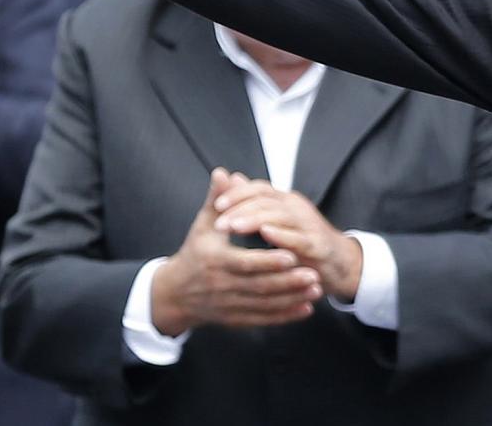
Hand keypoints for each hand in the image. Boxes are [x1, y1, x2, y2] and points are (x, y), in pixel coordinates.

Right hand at [151, 169, 323, 336]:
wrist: (175, 294)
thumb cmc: (194, 253)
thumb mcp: (203, 226)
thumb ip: (217, 200)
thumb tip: (223, 173)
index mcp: (215, 260)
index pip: (244, 263)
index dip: (268, 261)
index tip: (292, 255)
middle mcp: (221, 286)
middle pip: (259, 286)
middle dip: (288, 282)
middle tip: (314, 274)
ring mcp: (228, 305)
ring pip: (264, 305)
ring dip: (291, 298)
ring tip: (317, 288)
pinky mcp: (234, 319)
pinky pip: (263, 319)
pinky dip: (285, 315)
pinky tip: (306, 308)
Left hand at [214, 174, 363, 301]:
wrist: (339, 264)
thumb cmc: (303, 244)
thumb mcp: (277, 223)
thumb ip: (254, 204)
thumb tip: (231, 180)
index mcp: (284, 201)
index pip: (259, 188)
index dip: (237, 194)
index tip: (216, 205)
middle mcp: (296, 208)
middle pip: (266, 200)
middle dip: (239, 209)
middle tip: (218, 222)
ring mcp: (308, 224)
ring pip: (279, 214)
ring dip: (253, 219)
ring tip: (232, 227)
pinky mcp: (318, 244)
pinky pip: (299, 237)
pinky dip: (281, 234)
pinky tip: (265, 234)